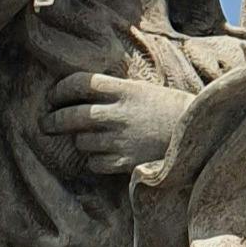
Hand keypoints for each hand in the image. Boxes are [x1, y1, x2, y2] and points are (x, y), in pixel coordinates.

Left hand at [43, 72, 192, 174]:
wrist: (199, 134)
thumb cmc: (172, 110)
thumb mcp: (145, 91)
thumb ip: (117, 92)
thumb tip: (84, 96)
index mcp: (125, 90)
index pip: (80, 83)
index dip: (60, 89)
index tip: (53, 95)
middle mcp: (119, 113)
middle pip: (72, 115)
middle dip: (53, 120)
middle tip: (45, 123)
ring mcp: (120, 139)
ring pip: (81, 141)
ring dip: (79, 141)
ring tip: (84, 139)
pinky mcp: (124, 162)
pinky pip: (94, 163)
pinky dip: (93, 160)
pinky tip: (102, 156)